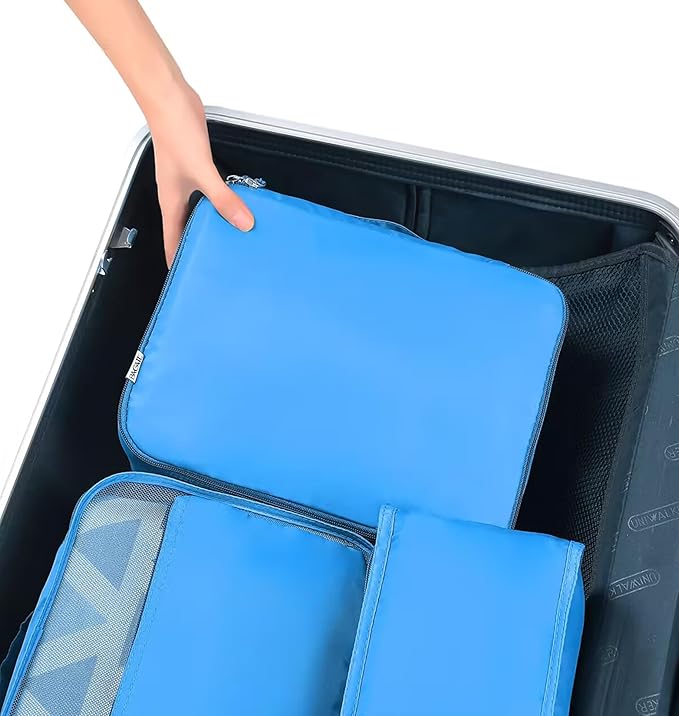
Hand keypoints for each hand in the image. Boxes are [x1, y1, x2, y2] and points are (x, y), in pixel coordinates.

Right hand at [147, 82, 253, 264]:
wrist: (169, 99)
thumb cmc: (174, 133)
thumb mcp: (202, 172)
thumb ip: (223, 199)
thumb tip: (243, 223)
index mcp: (171, 202)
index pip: (173, 239)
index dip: (179, 260)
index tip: (187, 279)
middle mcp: (177, 195)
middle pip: (187, 228)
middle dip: (199, 245)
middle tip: (217, 262)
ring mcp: (187, 181)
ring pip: (199, 211)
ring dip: (213, 223)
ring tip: (232, 238)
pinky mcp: (197, 167)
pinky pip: (209, 193)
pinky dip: (221, 202)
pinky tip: (235, 205)